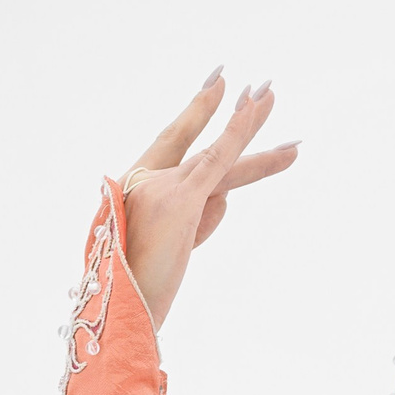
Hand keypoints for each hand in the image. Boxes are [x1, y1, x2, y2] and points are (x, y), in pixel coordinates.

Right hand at [120, 73, 297, 322]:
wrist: (119, 309)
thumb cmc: (138, 286)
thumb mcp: (173, 247)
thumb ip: (198, 218)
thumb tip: (227, 199)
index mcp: (138, 187)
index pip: (174, 140)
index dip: (198, 113)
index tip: (219, 85)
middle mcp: (147, 179)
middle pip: (203, 143)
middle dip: (236, 117)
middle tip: (263, 89)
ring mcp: (162, 186)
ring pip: (219, 154)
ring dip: (250, 125)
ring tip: (275, 98)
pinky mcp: (181, 200)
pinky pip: (218, 162)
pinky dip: (237, 136)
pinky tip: (255, 115)